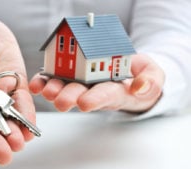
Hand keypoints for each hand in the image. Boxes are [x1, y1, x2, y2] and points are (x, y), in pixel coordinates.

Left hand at [29, 54, 163, 112]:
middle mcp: (95, 89)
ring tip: (46, 91)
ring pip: (66, 88)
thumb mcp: (153, 75)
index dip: (96, 99)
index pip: (106, 95)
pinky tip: (37, 84)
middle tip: (61, 101)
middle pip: (81, 95)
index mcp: (115, 90)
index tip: (86, 103)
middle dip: (70, 98)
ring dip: (54, 90)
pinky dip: (44, 81)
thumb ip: (150, 80)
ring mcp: (81, 82)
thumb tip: (139, 87)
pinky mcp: (70, 74)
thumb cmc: (138, 74)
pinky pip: (55, 78)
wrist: (127, 71)